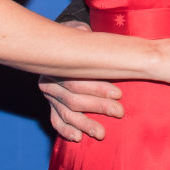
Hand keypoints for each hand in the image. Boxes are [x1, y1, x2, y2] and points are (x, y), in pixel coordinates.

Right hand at [39, 21, 122, 141]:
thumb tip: (87, 33)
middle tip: (119, 112)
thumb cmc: (76, 37)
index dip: (98, 88)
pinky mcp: (51, 105)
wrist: (58, 43)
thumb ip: (83, 34)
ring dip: (85, 124)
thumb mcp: (77, 31)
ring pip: (66, 113)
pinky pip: (56, 120)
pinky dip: (66, 130)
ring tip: (101, 133)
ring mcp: (50, 96)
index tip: (118, 94)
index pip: (77, 81)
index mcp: (57, 65)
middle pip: (74, 99)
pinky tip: (78, 137)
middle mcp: (50, 82)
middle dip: (99, 106)